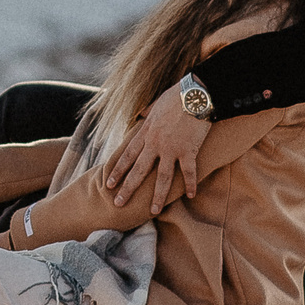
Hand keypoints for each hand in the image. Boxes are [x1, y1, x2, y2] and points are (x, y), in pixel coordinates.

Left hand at [104, 89, 212, 210]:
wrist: (195, 94)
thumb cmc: (176, 96)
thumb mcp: (156, 104)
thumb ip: (147, 112)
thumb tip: (142, 113)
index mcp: (145, 133)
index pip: (127, 156)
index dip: (118, 171)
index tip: (109, 184)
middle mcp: (155, 143)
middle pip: (138, 170)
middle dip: (127, 188)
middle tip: (118, 203)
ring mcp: (171, 148)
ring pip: (161, 177)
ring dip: (157, 195)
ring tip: (153, 210)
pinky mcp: (188, 150)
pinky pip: (188, 172)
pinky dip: (190, 184)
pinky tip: (191, 195)